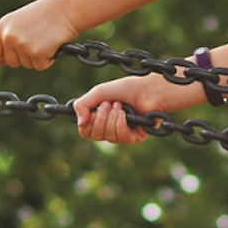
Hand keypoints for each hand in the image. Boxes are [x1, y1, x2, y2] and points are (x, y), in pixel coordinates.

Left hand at [0, 0, 83, 69]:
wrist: (67, 9)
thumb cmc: (45, 14)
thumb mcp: (20, 22)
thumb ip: (7, 40)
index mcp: (2, 26)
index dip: (2, 56)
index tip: (13, 53)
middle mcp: (9, 36)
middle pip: (11, 62)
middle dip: (24, 56)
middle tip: (37, 39)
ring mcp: (22, 45)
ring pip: (27, 65)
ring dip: (37, 57)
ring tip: (45, 38)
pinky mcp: (37, 53)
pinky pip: (41, 66)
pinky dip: (49, 59)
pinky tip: (52, 44)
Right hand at [70, 75, 197, 143]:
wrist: (148, 89)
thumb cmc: (125, 89)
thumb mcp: (98, 93)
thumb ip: (82, 105)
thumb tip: (79, 123)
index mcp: (99, 119)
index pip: (85, 131)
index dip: (86, 123)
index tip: (92, 111)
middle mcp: (109, 129)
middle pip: (94, 135)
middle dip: (100, 118)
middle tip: (109, 104)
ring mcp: (121, 135)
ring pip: (107, 137)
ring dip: (112, 118)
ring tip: (120, 105)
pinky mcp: (134, 138)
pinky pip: (121, 137)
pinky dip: (120, 123)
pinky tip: (125, 114)